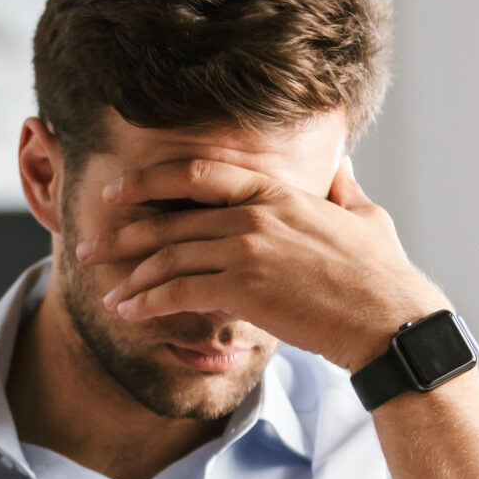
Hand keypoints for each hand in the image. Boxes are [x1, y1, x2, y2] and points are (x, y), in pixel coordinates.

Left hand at [77, 159, 446, 370]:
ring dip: (129, 277)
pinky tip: (128, 313)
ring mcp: (246, 249)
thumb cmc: (381, 273)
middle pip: (169, 219)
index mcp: (276, 191)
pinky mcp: (243, 288)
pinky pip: (178, 291)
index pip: (196, 174)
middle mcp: (254, 213)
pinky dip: (146, 301)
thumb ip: (342, 186)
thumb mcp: (365, 214)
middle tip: (89, 247)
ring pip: (167, 257)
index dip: (149, 181)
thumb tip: (341, 162)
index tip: (117, 193)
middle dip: (122, 236)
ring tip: (107, 293)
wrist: (389, 317)